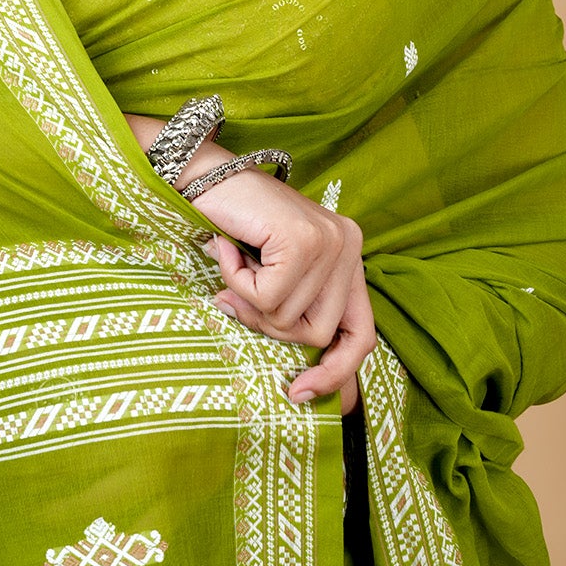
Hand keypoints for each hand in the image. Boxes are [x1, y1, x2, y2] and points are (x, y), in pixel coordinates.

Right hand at [123, 114, 372, 407]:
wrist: (203, 173)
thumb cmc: (234, 224)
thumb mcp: (274, 273)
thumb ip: (292, 309)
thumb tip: (303, 383)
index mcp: (350, 255)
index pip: (361, 334)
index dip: (335, 372)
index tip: (299, 393)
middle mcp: (349, 246)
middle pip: (319, 333)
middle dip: (271, 326)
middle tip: (239, 295)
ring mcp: (330, 242)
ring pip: (289, 318)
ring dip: (249, 300)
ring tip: (233, 262)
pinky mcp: (303, 240)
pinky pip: (267, 296)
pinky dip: (237, 281)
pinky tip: (226, 250)